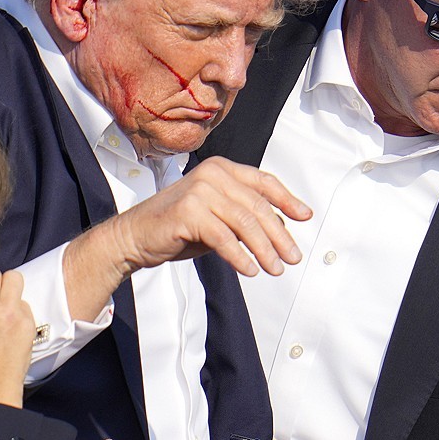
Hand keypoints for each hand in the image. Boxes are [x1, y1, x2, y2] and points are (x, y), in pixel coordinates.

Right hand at [63, 157, 310, 320]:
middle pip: (257, 206)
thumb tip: (281, 229)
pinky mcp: (188, 212)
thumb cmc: (177, 228)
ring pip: (244, 223)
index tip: (305, 216)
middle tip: (293, 257)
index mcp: (221, 168)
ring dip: (264, 249)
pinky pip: (224, 238)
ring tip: (276, 269)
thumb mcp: (217, 217)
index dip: (287, 199)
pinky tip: (250, 270)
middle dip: (279, 235)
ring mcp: (199, 191)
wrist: (134, 237)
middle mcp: (212, 174)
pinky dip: (240, 256)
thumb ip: (244, 216)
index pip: (263, 182)